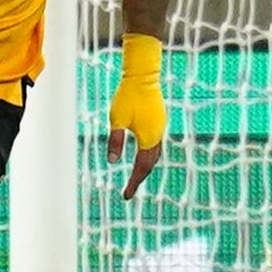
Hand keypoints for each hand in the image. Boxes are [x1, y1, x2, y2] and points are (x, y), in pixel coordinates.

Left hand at [105, 33, 164, 199]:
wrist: (143, 74)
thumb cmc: (128, 96)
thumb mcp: (116, 119)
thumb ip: (115, 141)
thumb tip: (112, 162)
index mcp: (148, 137)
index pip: (141, 167)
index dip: (133, 183)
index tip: (125, 196)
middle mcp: (157, 135)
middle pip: (150, 164)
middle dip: (139, 178)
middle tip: (128, 190)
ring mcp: (159, 128)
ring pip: (154, 155)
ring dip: (145, 167)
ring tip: (135, 177)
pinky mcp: (158, 121)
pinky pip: (154, 145)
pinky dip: (148, 156)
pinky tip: (141, 155)